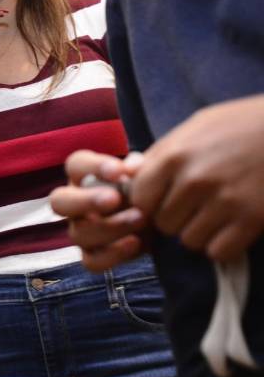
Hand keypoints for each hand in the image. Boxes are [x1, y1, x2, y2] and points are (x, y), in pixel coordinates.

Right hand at [50, 150, 147, 270]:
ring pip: (78, 234)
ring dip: (109, 227)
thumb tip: (132, 166)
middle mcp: (74, 203)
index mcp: (83, 176)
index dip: (93, 167)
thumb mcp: (147, 172)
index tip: (118, 171)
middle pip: (59, 202)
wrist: (160, 212)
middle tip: (113, 199)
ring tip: (140, 218)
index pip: (75, 165)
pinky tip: (136, 242)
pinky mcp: (92, 255)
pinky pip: (91, 261)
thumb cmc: (145, 186)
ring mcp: (80, 231)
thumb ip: (140, 168)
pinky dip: (113, 254)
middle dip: (85, 201)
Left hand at [132, 95, 263, 260]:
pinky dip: (223, 245)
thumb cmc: (241, 125)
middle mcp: (195, 180)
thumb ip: (159, 154)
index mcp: (174, 156)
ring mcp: (224, 201)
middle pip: (163, 224)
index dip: (149, 203)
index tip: (164, 199)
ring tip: (216, 213)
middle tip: (198, 205)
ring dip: (200, 232)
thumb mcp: (195, 127)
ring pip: (189, 240)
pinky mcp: (252, 219)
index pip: (139, 199)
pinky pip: (218, 251)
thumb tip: (125, 172)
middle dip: (177, 218)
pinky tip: (232, 227)